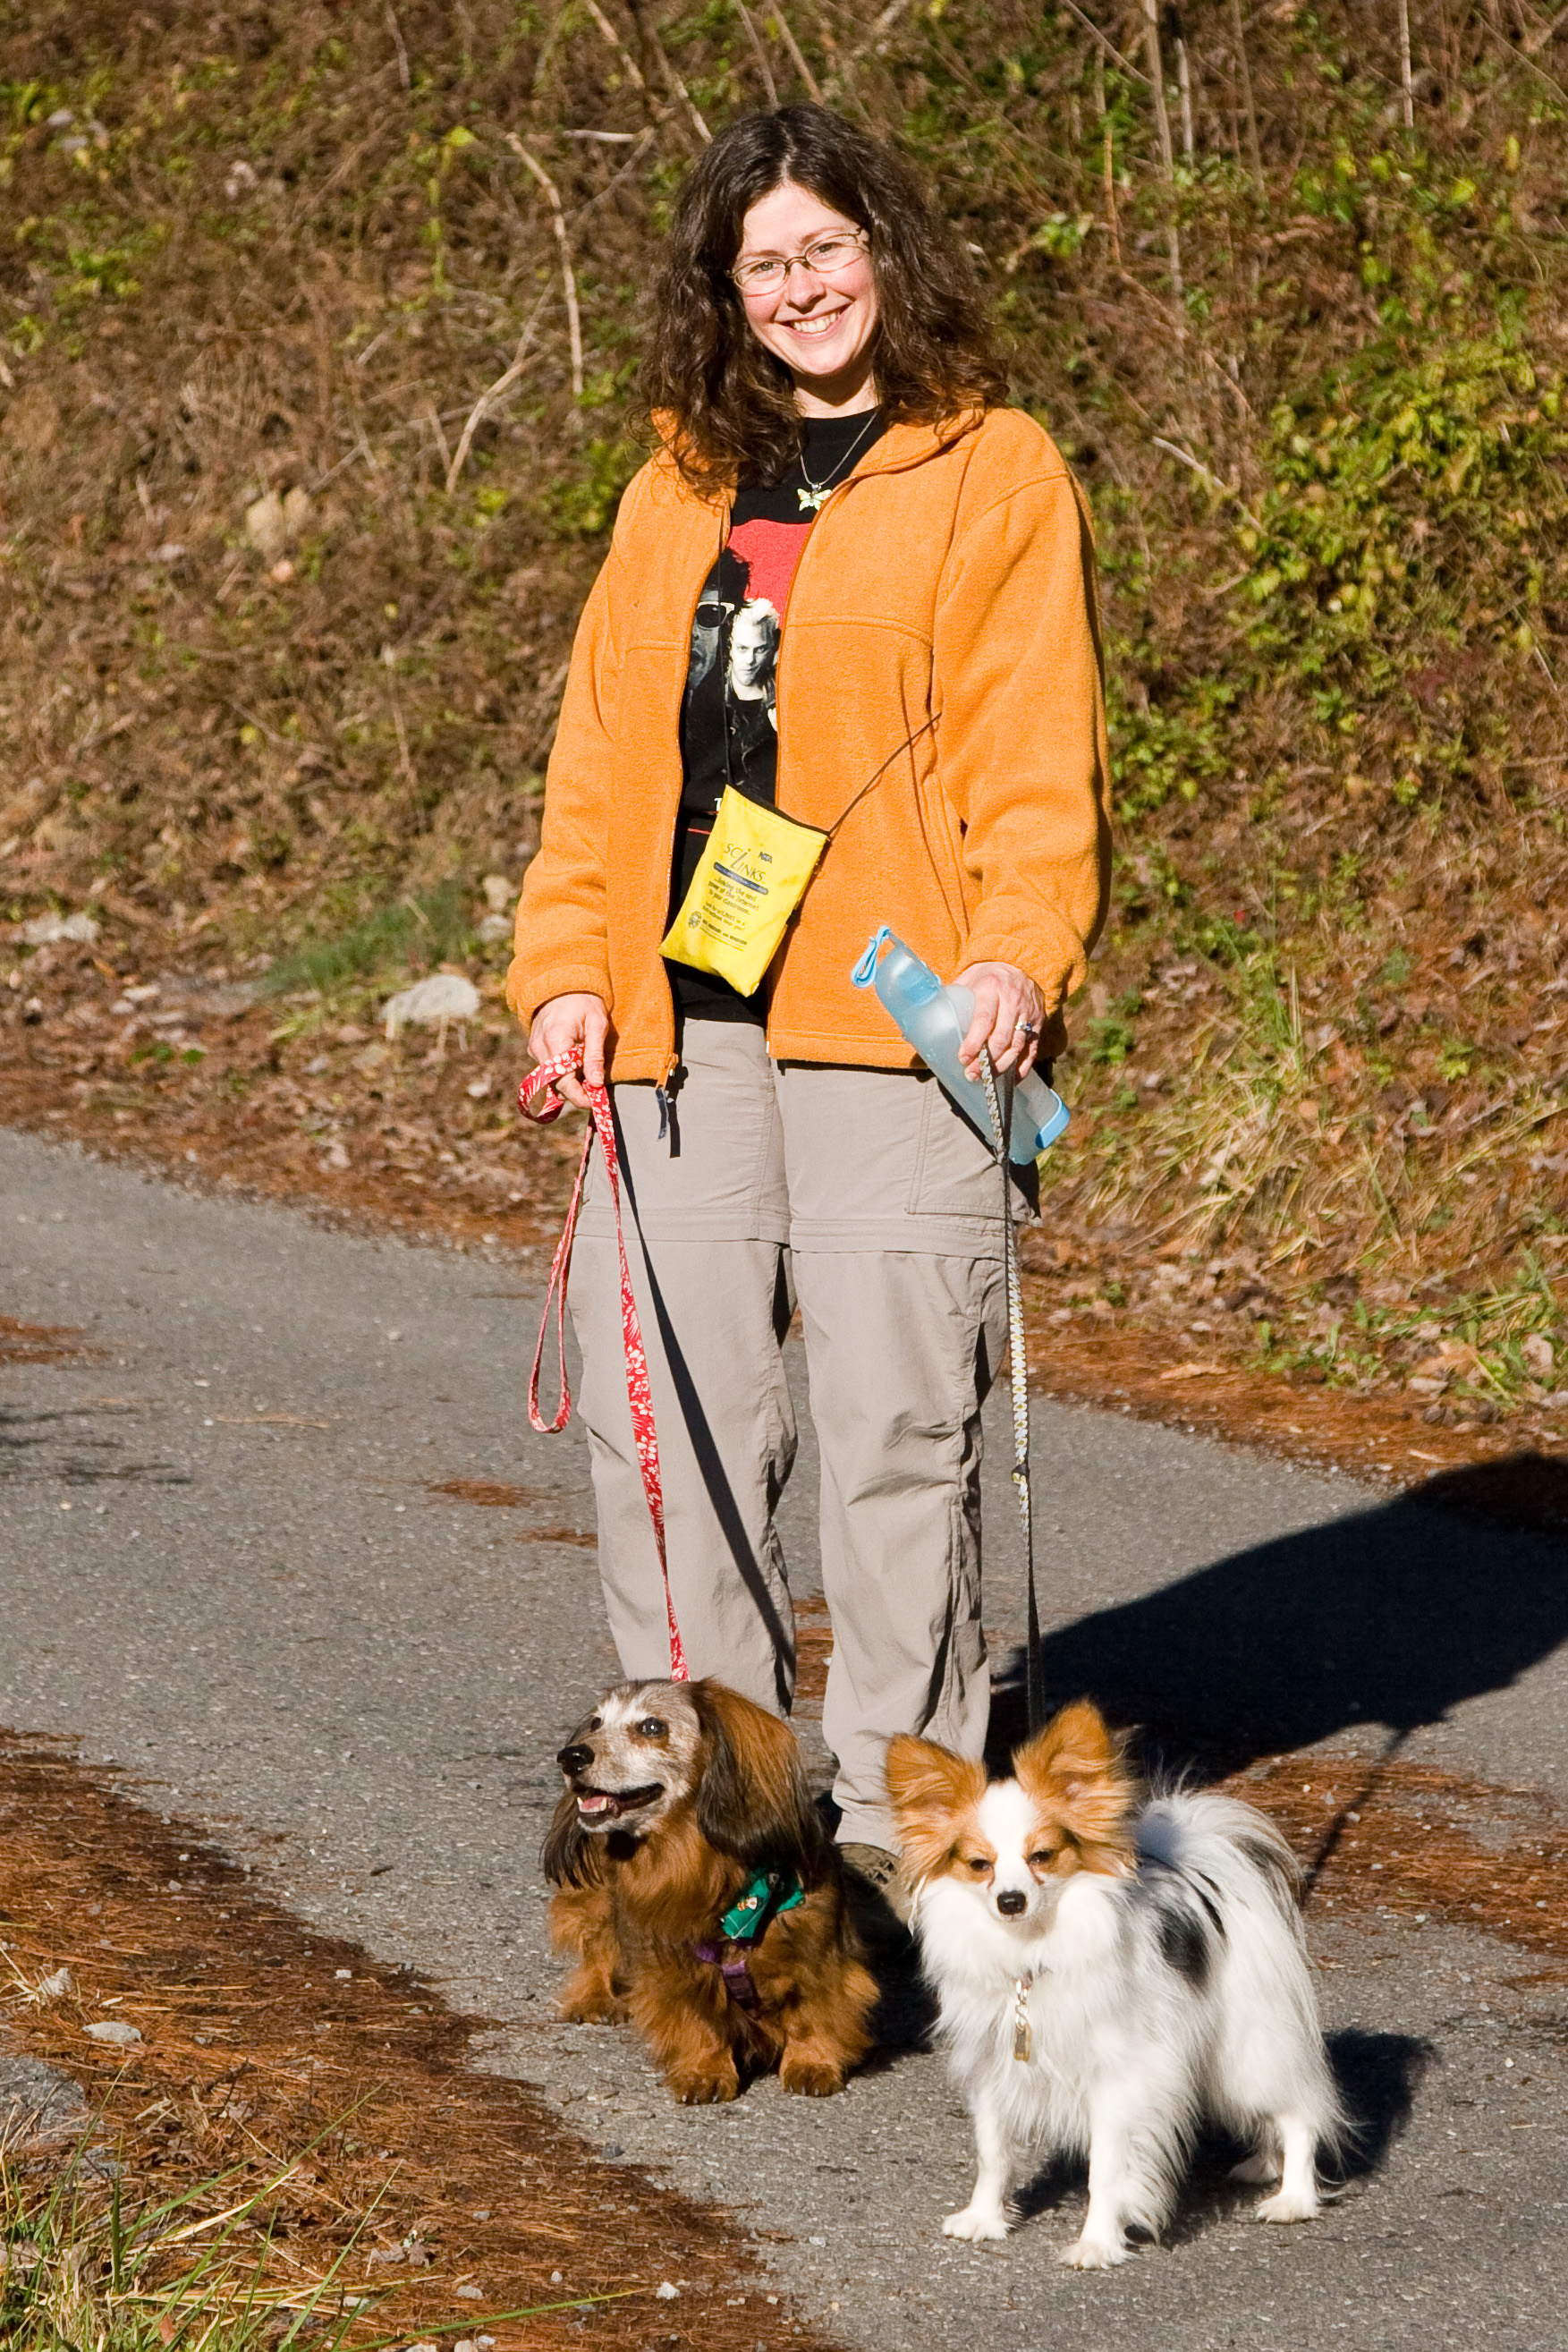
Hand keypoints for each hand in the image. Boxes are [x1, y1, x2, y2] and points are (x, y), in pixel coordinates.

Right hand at [527, 992, 608, 1110]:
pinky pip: (548, 1069)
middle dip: (576, 1092)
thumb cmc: (584, 1000)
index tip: (595, 1103)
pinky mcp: (534, 1048)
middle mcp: (540, 1047)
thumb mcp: (597, 1023)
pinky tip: (578, 1065)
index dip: (579, 1096)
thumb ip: (595, 1054)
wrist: (561, 982)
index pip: (563, 1080)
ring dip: (570, 1082)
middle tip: (597, 1092)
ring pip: (551, 1078)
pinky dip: (563, 1072)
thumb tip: (596, 1084)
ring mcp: (534, 1048)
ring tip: (590, 1075)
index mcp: (555, 1039)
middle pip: (556, 1083)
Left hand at [954, 961, 1043, 1080]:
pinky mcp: (1038, 1022)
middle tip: (972, 1074)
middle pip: (1002, 1037)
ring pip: (1017, 1045)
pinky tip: (1011, 1078)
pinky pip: (1032, 1049)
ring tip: (986, 1078)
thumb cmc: (985, 976)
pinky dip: (1022, 1066)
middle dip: (987, 1060)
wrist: (1019, 963)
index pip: (984, 1019)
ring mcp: (1028, 1012)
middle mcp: (1012, 1000)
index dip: (974, 1042)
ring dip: (1002, 1066)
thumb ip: (947, 1000)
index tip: (963, 1058)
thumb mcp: (966, 980)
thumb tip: (914, 1029)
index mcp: (991, 988)